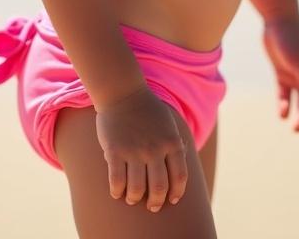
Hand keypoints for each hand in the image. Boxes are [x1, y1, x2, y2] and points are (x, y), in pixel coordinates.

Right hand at [95, 85, 188, 212]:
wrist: (123, 92)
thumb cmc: (147, 110)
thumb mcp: (168, 124)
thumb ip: (175, 144)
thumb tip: (183, 163)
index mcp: (171, 142)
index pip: (179, 177)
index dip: (176, 193)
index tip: (171, 200)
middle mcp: (155, 149)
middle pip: (159, 188)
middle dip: (156, 202)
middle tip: (151, 206)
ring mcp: (134, 151)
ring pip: (137, 189)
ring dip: (134, 199)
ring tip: (132, 198)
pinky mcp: (115, 151)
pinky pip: (117, 181)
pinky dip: (117, 191)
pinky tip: (117, 192)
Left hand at [261, 16, 298, 136]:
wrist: (277, 19)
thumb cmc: (290, 39)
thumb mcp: (297, 61)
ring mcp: (293, 73)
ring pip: (298, 98)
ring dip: (298, 113)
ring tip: (293, 128)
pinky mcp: (281, 70)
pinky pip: (284, 91)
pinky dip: (284, 102)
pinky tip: (282, 113)